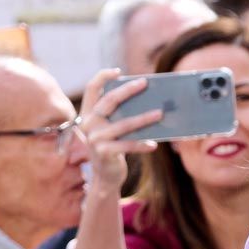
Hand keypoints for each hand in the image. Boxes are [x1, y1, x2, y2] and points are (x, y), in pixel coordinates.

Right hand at [78, 68, 160, 191]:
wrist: (105, 176)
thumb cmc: (113, 148)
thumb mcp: (111, 129)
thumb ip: (118, 115)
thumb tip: (146, 99)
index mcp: (88, 113)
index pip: (91, 89)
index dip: (103, 77)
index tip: (118, 71)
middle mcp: (88, 123)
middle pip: (109, 100)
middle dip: (128, 90)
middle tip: (145, 83)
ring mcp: (94, 138)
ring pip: (123, 124)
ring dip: (144, 118)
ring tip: (160, 113)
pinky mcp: (103, 153)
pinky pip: (127, 145)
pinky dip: (142, 145)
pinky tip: (153, 145)